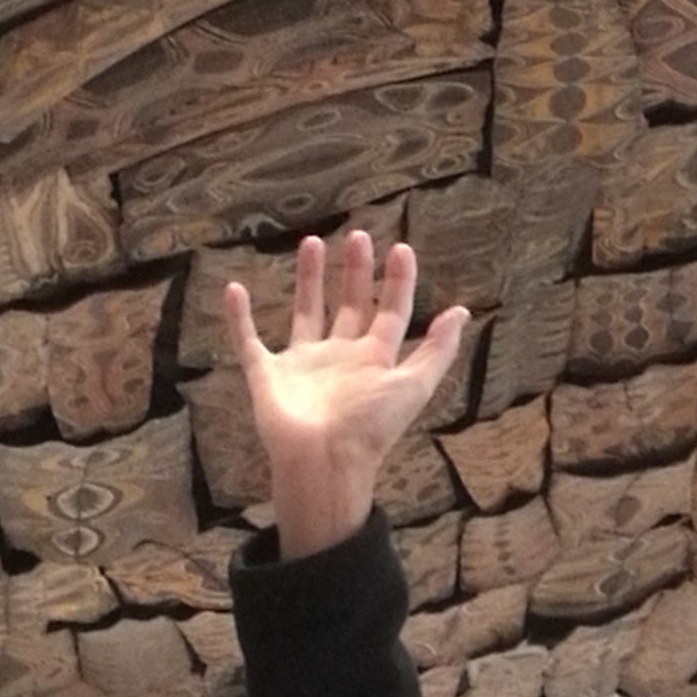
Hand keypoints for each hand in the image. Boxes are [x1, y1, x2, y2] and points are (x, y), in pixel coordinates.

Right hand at [223, 229, 472, 562]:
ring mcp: (302, 365)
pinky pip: (248, 340)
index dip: (398, 282)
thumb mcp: (414, 385)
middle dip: (355, 272)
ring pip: (305, 312)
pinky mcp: (266, 375)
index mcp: (374, 359)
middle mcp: (340, 357)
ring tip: (312, 242)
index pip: (391, 311)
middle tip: (357, 235)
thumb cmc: (370, 426)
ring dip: (309, 279)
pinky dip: (238, 317)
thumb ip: (437, 350)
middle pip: (349, 305)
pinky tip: (234, 288)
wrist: (323, 462)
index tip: (401, 248)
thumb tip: (462, 312)